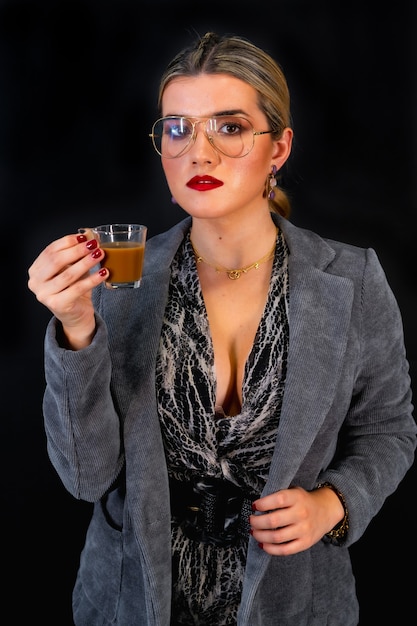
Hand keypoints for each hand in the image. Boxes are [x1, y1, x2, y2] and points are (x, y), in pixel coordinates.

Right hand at [28, 232, 107, 348]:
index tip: (85, 237)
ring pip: (68, 275)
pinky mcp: (58, 305)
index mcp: (36, 270)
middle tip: (94, 245)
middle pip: (57, 261)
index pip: (50, 251)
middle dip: (77, 251)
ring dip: (86, 263)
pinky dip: (92, 279)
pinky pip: (78, 288)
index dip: (68, 242)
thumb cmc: (73, 290)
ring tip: (100, 255)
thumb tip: (88, 235)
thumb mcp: (71, 269)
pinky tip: (103, 273)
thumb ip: (75, 255)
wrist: (75, 316)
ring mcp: (44, 295)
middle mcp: (35, 282)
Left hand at [249, 485, 344, 555]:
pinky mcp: (305, 543)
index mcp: (297, 497)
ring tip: (254, 532)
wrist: (326, 510)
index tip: (254, 506)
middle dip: (257, 522)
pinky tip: (263, 544)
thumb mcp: (293, 491)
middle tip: (251, 520)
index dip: (263, 504)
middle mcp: (301, 514)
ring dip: (260, 536)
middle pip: (273, 520)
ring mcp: (304, 530)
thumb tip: (257, 505)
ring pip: (277, 537)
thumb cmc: (303, 501)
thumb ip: (278, 496)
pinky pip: (285, 550)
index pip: (278, 500)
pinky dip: (270, 549)